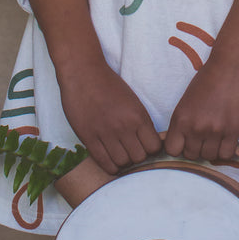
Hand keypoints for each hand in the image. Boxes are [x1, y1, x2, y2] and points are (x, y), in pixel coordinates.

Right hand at [56, 57, 161, 175]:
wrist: (83, 73)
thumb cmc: (109, 84)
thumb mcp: (133, 100)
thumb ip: (140, 121)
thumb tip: (149, 142)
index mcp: (138, 115)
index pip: (154, 147)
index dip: (151, 150)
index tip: (145, 146)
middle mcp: (124, 126)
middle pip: (139, 158)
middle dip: (137, 157)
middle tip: (131, 151)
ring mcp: (106, 133)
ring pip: (122, 163)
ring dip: (123, 162)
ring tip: (120, 155)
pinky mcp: (89, 137)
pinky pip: (104, 162)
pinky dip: (110, 166)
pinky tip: (110, 160)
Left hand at [164, 57, 238, 162]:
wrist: (231, 66)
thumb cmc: (208, 79)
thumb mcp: (186, 100)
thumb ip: (183, 123)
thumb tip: (183, 143)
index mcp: (180, 118)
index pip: (173, 150)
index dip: (180, 148)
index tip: (186, 142)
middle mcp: (195, 127)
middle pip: (192, 155)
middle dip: (197, 148)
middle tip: (204, 136)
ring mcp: (214, 130)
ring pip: (209, 157)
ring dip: (212, 149)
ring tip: (216, 135)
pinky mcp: (233, 131)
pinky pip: (226, 155)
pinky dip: (226, 150)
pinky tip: (227, 138)